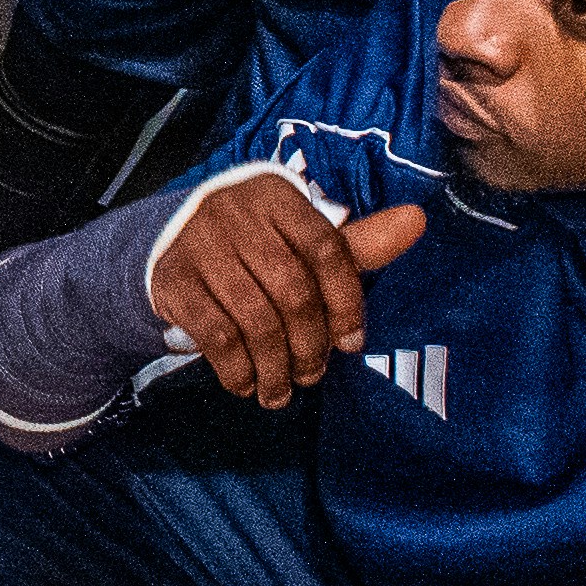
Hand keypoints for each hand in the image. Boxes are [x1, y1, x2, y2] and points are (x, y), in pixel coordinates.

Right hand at [146, 170, 427, 406]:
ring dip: (275, 367)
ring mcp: (198, 243)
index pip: (326, 248)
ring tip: (281, 390)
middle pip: (292, 290)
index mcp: (276, 195)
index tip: (352, 344)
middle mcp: (235, 211)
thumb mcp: (300, 239)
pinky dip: (237, 369)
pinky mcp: (171, 279)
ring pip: (255, 318)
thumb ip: (356, 243)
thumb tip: (418, 220)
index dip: (346, 302)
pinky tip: (247, 384)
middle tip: (314, 375)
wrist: (168, 241)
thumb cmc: (254, 245)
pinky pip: (215, 334)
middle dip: (310, 345)